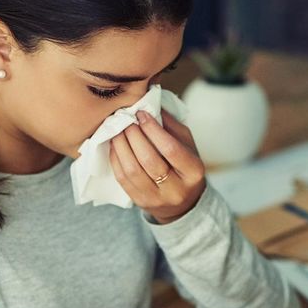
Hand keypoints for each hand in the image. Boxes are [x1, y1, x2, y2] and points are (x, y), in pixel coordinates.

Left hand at [108, 109, 206, 223]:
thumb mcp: (187, 145)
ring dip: (121, 146)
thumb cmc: (184, 166)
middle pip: (149, 160)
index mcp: (193, 171)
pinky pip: (123, 179)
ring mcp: (157, 198)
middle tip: (125, 119)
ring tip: (117, 129)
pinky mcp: (140, 202)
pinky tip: (114, 144)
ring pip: (133, 170)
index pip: (170, 148)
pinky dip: (116, 158)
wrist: (182, 203)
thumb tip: (150, 105)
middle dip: (134, 135)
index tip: (141, 114)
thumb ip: (171, 126)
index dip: (153, 129)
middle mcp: (176, 189)